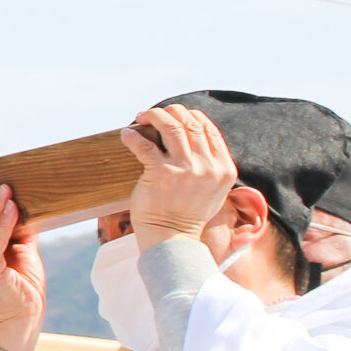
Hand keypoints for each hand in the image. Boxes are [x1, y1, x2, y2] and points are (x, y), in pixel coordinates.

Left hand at [122, 106, 237, 248]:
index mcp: (224, 168)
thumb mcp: (214, 189)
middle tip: (153, 115)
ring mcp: (185, 169)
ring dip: (153, 115)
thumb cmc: (187, 214)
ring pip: (171, 125)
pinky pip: (144, 144)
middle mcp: (208, 166)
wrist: (172, 239)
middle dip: (170, 112)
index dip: (189, 115)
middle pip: (190, 121)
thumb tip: (194, 137)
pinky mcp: (161, 173)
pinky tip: (126, 135)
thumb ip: (211, 165)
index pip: (209, 128)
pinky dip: (132, 136)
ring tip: (140, 118)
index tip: (174, 115)